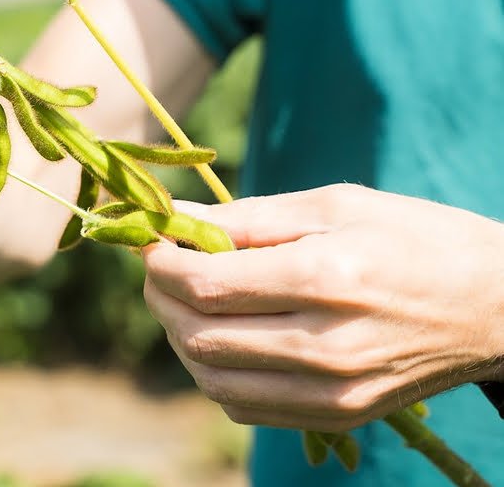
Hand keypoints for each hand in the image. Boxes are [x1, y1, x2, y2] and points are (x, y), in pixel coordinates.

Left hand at [143, 184, 503, 431]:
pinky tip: (221, 337)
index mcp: (326, 278)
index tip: (152, 241)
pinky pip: (245, 407)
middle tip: (160, 268)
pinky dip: (214, 373)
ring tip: (185, 301)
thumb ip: (250, 218)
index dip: (161, 263)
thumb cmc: (416, 239)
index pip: (206, 285)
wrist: (494, 307)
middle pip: (199, 336)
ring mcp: (332, 392)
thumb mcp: (337, 205)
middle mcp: (326, 345)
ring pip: (212, 380)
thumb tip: (178, 222)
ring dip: (180, 338)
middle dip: (160, 298)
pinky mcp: (338, 417)